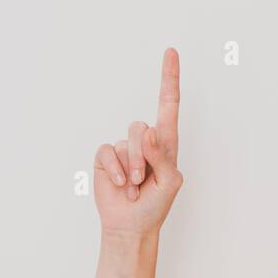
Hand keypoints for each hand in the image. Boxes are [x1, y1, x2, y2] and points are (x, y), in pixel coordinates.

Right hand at [93, 48, 184, 235]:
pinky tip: (119, 184)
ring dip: (131, 167)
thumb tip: (149, 130)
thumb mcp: (170, 182)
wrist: (131, 225)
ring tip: (134, 186)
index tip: (171, 52)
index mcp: (166, 143)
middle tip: (143, 181)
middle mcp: (145, 141)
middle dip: (142, 157)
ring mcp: (124, 148)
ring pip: (126, 140)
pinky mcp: (106, 157)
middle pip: (142, 127)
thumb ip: (162, 156)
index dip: (169, 78)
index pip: (168, 105)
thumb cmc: (155, 204)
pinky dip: (114, 169)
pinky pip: (107, 151)